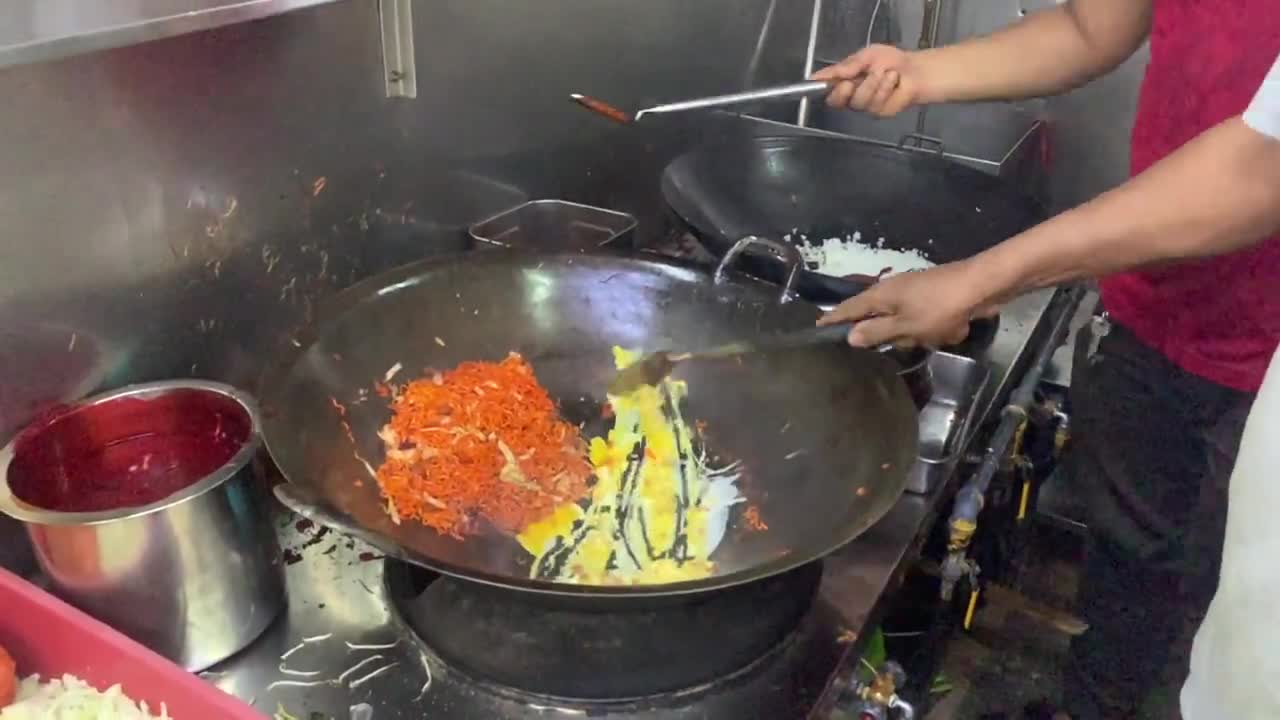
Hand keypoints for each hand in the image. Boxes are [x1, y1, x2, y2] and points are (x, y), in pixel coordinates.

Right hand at [812, 45, 928, 116]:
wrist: (914, 70)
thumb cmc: (891, 61)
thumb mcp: (867, 55)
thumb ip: (847, 66)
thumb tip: (825, 74)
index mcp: (845, 81)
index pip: (826, 87)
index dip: (819, 85)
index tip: (818, 81)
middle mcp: (851, 96)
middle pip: (835, 101)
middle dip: (843, 90)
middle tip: (851, 81)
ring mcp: (865, 106)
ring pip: (857, 101)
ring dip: (872, 84)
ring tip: (885, 73)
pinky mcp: (879, 112)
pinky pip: (875, 102)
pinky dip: (885, 88)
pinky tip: (893, 80)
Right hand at [817, 261, 998, 347]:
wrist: (981, 286)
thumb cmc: (939, 307)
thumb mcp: (905, 326)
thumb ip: (876, 332)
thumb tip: (850, 335)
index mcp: (879, 295)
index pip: (847, 309)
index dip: (832, 319)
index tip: (816, 327)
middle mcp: (891, 290)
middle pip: (877, 318)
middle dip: (887, 335)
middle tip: (896, 346)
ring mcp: (913, 293)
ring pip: (903, 322)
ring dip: (917, 333)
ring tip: (934, 336)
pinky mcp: (932, 298)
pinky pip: (924, 320)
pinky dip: (934, 328)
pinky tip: (950, 331)